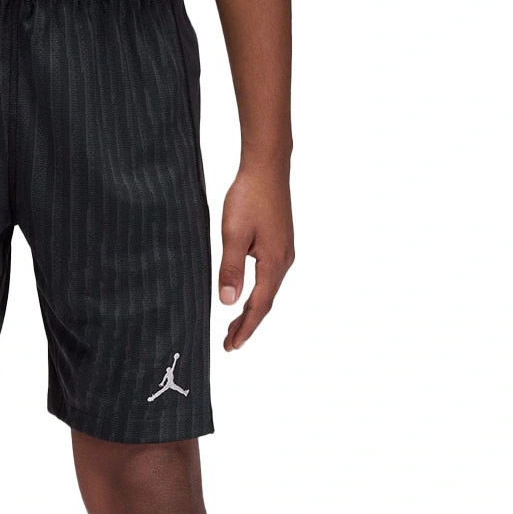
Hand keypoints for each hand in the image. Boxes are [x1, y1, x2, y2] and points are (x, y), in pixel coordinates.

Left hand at [218, 161, 294, 350]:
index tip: (232, 346)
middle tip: (230, 344)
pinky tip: (246, 296)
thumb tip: (228, 302)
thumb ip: (231, 269)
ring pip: (268, 291)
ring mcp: (284, 252)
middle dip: (247, 324)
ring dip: (251, 310)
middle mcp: (284, 261)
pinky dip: (256, 294)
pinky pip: (269, 278)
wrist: (267, 167)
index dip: (245, 328)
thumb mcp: (233, 234)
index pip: (259, 306)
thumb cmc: (249, 196)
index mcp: (274, 262)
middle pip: (265, 302)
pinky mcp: (280, 244)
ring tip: (234, 327)